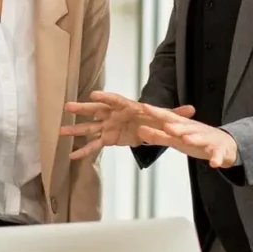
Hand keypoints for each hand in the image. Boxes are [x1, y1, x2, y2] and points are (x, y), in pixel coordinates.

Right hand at [61, 91, 195, 158]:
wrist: (147, 127)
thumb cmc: (153, 118)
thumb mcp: (166, 117)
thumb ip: (176, 114)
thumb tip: (192, 110)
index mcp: (126, 107)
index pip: (115, 100)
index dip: (105, 97)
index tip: (94, 94)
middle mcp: (113, 114)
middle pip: (96, 110)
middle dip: (82, 109)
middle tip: (68, 107)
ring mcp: (107, 126)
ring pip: (90, 128)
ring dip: (76, 129)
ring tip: (60, 131)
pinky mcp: (107, 138)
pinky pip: (94, 145)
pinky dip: (84, 151)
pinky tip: (72, 157)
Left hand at [140, 117, 239, 168]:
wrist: (226, 144)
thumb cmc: (196, 140)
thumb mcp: (176, 139)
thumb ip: (158, 136)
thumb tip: (139, 131)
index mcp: (183, 126)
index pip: (168, 117)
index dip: (157, 112)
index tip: (144, 107)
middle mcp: (195, 129)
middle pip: (185, 127)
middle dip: (176, 126)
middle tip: (166, 126)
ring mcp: (208, 139)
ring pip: (201, 138)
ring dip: (194, 138)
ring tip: (187, 139)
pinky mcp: (219, 150)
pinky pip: (217, 154)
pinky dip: (216, 158)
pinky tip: (213, 163)